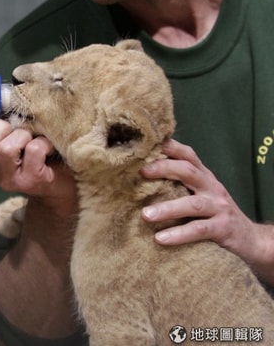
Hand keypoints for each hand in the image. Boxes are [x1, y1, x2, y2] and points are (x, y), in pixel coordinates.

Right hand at [0, 97, 75, 202]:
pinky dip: (43, 142)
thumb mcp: (12, 127)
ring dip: (22, 135)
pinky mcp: (31, 182)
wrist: (66, 177)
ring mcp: (9, 180)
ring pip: (6, 149)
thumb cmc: (35, 146)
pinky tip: (48, 146)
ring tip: (32, 136)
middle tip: (13, 125)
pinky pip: (33, 152)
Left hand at [140, 139, 262, 263]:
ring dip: (167, 208)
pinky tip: (160, 238)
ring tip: (145, 215)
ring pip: (192, 204)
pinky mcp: (223, 228)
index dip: (168, 147)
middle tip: (140, 172)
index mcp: (203, 176)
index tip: (145, 144)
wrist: (249, 240)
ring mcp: (219, 207)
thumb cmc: (213, 214)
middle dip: (164, 168)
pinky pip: (199, 230)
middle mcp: (212, 187)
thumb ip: (175, 184)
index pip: (187, 155)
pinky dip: (179, 234)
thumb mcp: (197, 194)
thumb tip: (134, 177)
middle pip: (188, 171)